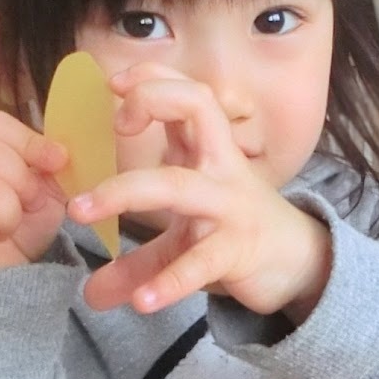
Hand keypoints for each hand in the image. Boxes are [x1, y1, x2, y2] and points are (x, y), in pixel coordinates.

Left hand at [67, 63, 331, 320]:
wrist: (298, 264)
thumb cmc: (238, 232)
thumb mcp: (186, 237)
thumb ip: (140, 260)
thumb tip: (92, 294)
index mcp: (209, 152)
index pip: (188, 93)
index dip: (153, 77)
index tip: (114, 84)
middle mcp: (221, 168)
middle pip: (196, 109)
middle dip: (151, 102)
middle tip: (114, 124)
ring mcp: (230, 206)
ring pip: (178, 184)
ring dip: (125, 191)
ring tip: (80, 211)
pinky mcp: (236, 248)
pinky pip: (199, 262)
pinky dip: (168, 281)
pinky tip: (141, 302)